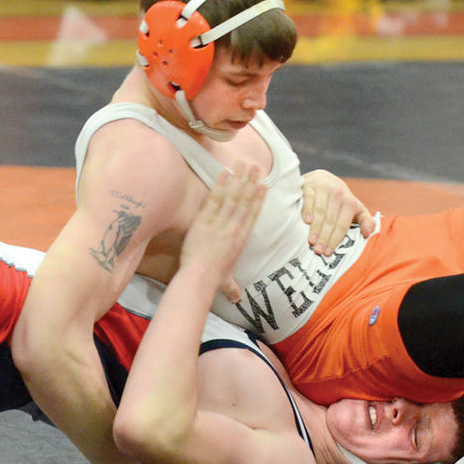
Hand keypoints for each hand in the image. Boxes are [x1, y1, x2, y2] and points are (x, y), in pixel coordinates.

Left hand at [181, 165, 265, 301]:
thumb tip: (237, 299)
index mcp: (241, 239)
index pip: (253, 214)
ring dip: (239, 178)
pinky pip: (214, 198)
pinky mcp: (205, 220)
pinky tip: (225, 172)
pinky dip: (220, 184)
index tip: (263, 184)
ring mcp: (220, 222)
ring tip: (244, 164)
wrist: (199, 277)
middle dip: (251, 181)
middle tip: (256, 166)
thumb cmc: (213, 280)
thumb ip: (233, 287)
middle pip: (245, 200)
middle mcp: (234, 227)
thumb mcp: (226, 283)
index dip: (259, 197)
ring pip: (233, 196)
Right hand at [301, 169, 375, 255]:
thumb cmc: (340, 200)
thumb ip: (365, 220)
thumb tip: (368, 234)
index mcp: (350, 201)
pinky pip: (308, 199)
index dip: (335, 239)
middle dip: (324, 237)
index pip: (342, 224)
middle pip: (330, 220)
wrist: (323, 179)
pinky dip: (307, 210)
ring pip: (320, 211)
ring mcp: (323, 187)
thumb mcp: (355, 208)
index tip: (328, 252)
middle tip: (318, 250)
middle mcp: (338, 193)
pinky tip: (306, 222)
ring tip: (311, 241)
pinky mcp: (310, 184)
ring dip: (315, 228)